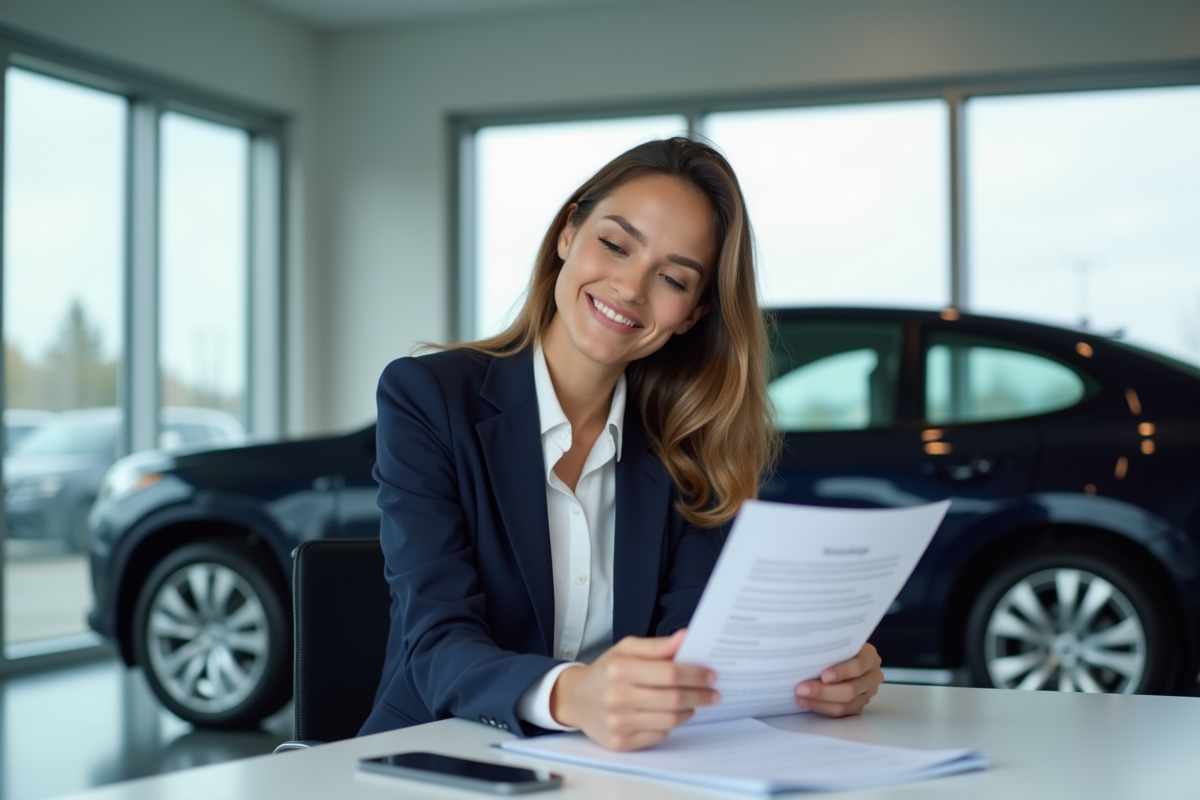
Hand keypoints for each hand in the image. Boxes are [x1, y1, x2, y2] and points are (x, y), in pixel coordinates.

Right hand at [550, 629, 718, 750]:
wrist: (576, 699)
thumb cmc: (607, 671)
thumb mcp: (627, 649)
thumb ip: (657, 645)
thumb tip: (686, 638)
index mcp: (620, 669)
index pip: (669, 673)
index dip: (695, 675)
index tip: (711, 675)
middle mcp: (617, 697)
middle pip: (673, 698)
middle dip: (700, 695)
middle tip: (713, 693)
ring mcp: (618, 723)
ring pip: (670, 720)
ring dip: (689, 711)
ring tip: (695, 703)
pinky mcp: (620, 743)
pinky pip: (658, 735)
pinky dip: (671, 725)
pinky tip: (673, 714)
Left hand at [794, 643, 882, 716]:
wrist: (843, 656)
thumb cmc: (837, 646)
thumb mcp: (837, 641)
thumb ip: (829, 647)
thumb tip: (805, 652)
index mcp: (870, 656)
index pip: (858, 666)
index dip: (842, 672)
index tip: (823, 676)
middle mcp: (872, 676)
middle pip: (851, 689)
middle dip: (823, 691)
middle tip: (802, 689)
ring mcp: (867, 693)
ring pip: (845, 704)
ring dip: (819, 702)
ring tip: (800, 697)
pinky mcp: (858, 705)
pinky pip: (841, 713)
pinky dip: (822, 708)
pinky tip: (807, 703)